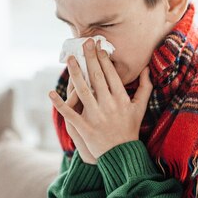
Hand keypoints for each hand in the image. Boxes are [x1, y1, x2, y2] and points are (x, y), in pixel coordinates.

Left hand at [49, 39, 151, 158]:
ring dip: (75, 73)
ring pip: (83, 91)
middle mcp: (109, 105)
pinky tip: (51, 93)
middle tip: (85, 43)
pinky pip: (70, 113)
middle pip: (96, 77)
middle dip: (90, 59)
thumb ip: (145, 86)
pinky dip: (60, 103)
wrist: (122, 154)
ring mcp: (96, 116)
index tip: (98, 47)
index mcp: (121, 99)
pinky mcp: (85, 127)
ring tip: (70, 59)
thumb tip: (146, 67)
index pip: (111, 74)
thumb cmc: (131, 128)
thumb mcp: (141, 107)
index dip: (104, 60)